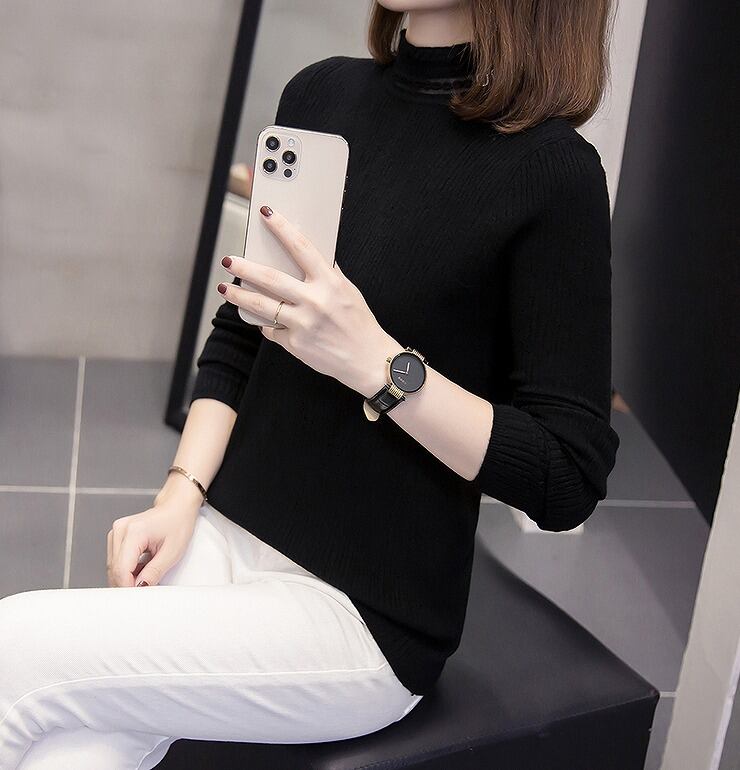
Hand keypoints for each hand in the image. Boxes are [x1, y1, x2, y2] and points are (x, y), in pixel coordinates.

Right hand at [106, 494, 200, 587]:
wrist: (177, 506)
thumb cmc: (178, 523)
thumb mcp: (172, 552)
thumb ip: (154, 572)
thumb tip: (140, 588)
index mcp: (134, 532)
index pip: (121, 569)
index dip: (128, 586)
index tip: (138, 597)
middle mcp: (120, 530)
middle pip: (114, 569)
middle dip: (128, 583)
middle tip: (144, 591)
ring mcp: (116, 531)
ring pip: (113, 566)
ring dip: (126, 577)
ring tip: (146, 576)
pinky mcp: (117, 535)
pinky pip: (116, 559)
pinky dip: (127, 569)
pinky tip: (141, 569)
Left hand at [217, 204, 399, 396]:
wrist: (367, 360)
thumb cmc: (359, 324)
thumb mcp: (348, 291)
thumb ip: (327, 273)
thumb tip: (305, 253)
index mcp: (330, 283)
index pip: (302, 248)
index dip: (282, 228)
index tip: (267, 214)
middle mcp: (315, 302)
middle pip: (271, 279)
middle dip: (245, 268)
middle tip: (229, 260)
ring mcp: (303, 324)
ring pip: (262, 306)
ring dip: (240, 296)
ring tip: (226, 289)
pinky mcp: (295, 344)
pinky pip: (271, 330)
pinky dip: (265, 324)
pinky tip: (260, 319)